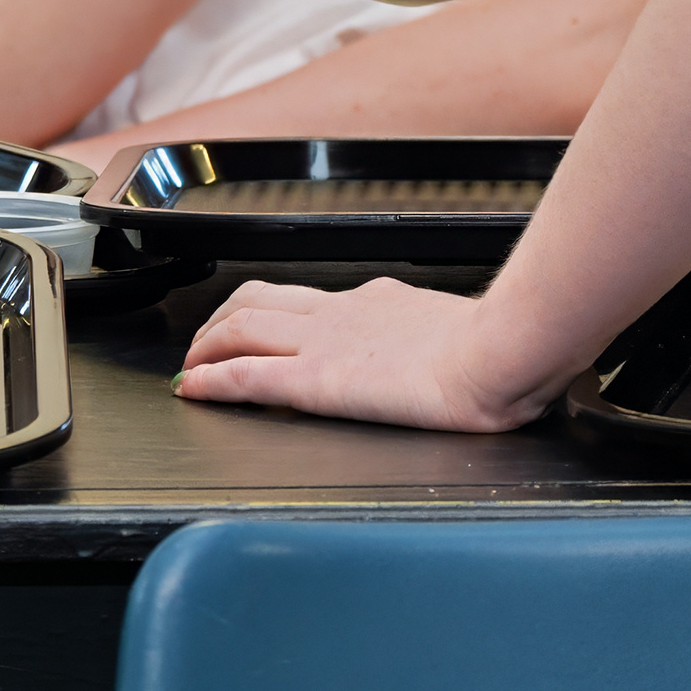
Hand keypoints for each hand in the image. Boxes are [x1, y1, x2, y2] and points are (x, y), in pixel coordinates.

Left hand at [174, 275, 563, 431]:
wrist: (500, 351)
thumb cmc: (500, 350)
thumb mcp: (466, 334)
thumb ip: (451, 340)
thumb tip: (470, 358)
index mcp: (379, 303)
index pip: (311, 299)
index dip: (273, 311)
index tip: (260, 329)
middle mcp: (342, 312)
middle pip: (261, 299)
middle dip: (223, 319)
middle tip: (204, 343)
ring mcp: (325, 343)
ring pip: (241, 327)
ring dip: (206, 345)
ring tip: (190, 366)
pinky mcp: (316, 381)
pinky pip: (245, 375)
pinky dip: (211, 380)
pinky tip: (194, 391)